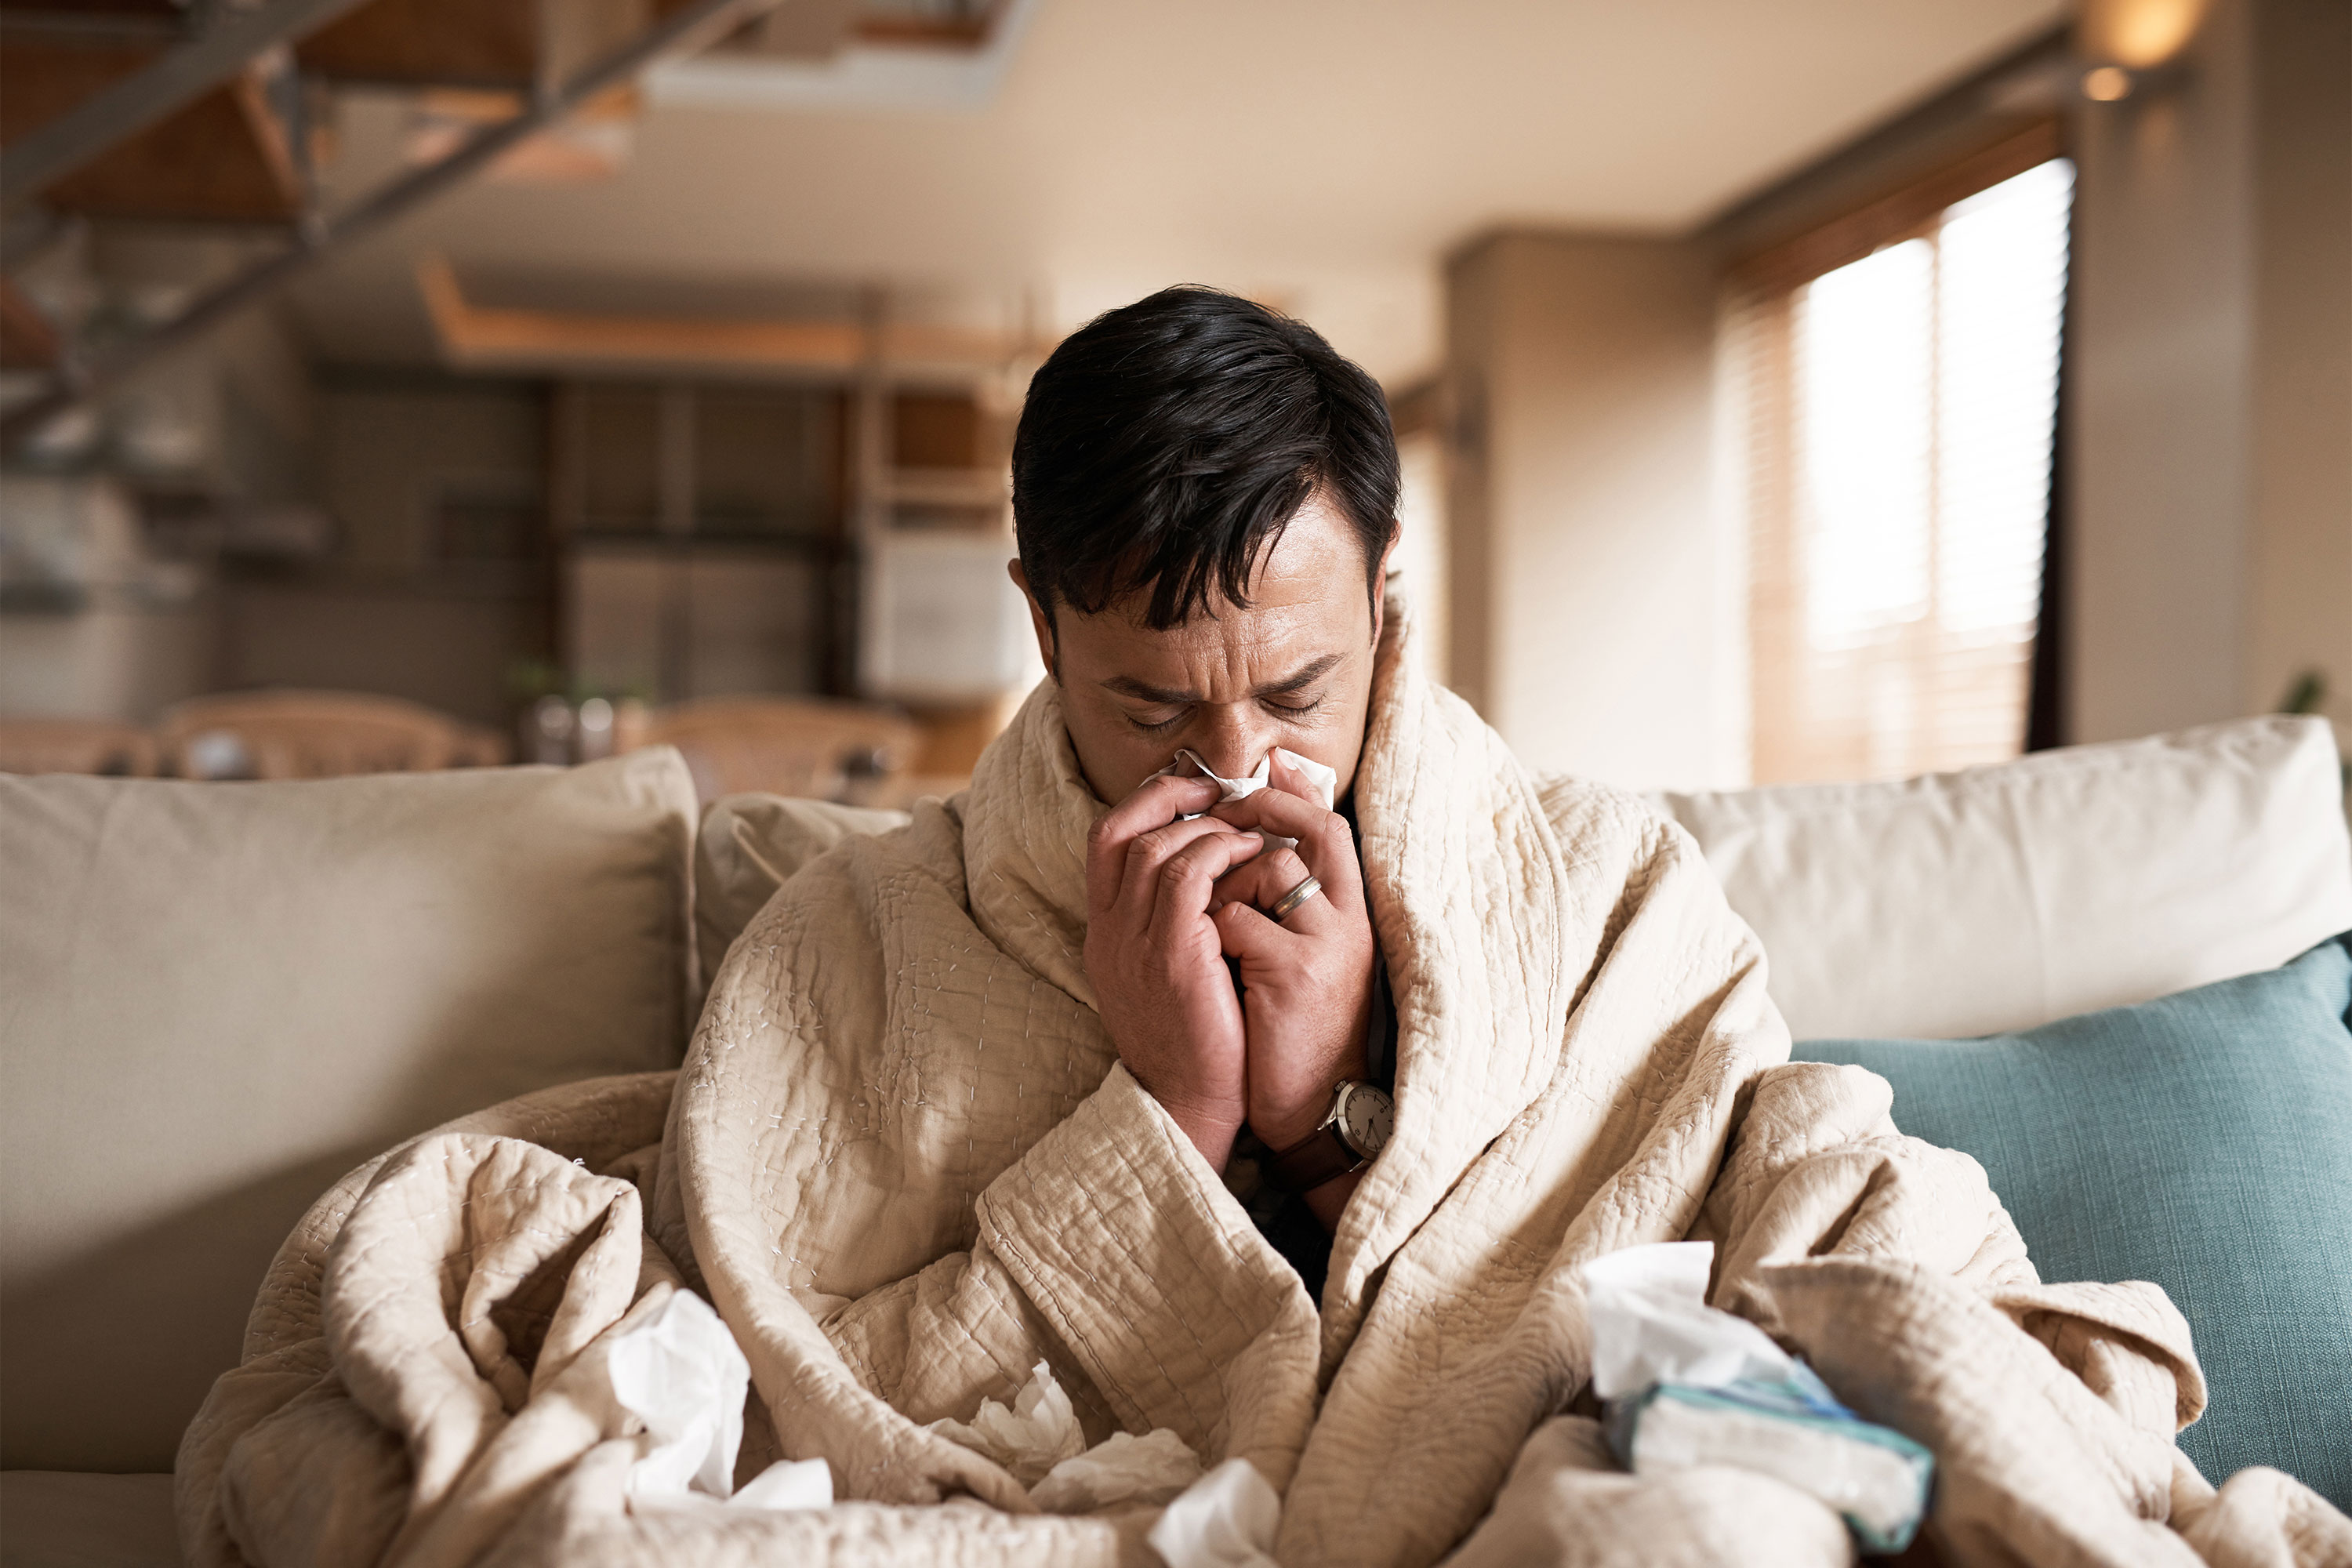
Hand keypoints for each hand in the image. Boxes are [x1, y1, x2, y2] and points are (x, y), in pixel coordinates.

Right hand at [1084, 773, 1267, 1168]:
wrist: (1192, 1105)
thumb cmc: (1197, 1041)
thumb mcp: (1168, 974)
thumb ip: (1173, 923)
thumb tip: (1208, 870)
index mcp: (1104, 934)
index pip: (1104, 841)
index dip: (1144, 803)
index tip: (1190, 791)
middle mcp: (1108, 932)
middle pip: (1122, 831)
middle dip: (1174, 798)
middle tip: (1223, 793)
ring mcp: (1134, 942)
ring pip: (1156, 847)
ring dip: (1207, 826)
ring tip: (1248, 827)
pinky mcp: (1170, 954)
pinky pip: (1188, 874)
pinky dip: (1221, 852)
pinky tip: (1254, 854)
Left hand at [1206, 756, 1375, 1162]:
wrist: (1309, 1108)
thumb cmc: (1294, 1032)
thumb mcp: (1306, 960)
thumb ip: (1289, 906)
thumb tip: (1251, 845)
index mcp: (1353, 915)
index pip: (1331, 827)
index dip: (1293, 795)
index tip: (1258, 778)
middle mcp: (1349, 921)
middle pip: (1308, 834)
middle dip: (1254, 825)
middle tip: (1213, 832)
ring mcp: (1325, 943)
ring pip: (1267, 869)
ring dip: (1224, 890)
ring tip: (1210, 927)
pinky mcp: (1295, 970)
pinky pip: (1234, 918)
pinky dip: (1210, 934)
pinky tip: (1210, 964)